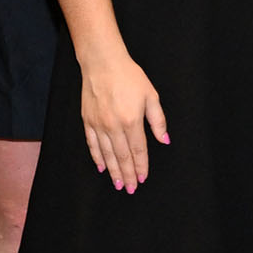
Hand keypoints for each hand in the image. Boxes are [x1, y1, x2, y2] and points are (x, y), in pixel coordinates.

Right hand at [79, 50, 166, 193]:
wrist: (103, 63)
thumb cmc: (130, 77)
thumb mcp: (151, 95)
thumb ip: (158, 120)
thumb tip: (164, 140)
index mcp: (132, 120)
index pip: (138, 150)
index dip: (141, 166)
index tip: (143, 178)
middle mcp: (114, 126)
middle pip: (122, 156)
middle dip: (128, 174)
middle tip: (131, 189)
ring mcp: (99, 125)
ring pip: (107, 154)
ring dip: (113, 171)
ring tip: (118, 184)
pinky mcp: (87, 121)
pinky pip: (93, 144)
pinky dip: (97, 158)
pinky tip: (102, 167)